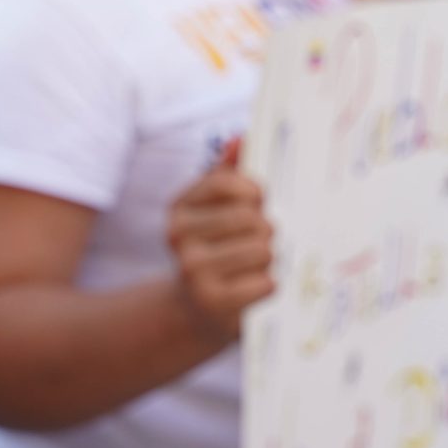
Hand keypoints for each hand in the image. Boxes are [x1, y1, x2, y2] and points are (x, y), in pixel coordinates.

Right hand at [166, 139, 275, 344]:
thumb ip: (229, 171)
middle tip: (260, 240)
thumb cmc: (217, 247)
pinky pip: (266, 282)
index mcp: (179, 207)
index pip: (224, 181)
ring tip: (255, 264)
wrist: (196, 309)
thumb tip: (241, 138)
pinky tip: (253, 287)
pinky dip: (270, 284)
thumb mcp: (216, 208)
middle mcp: (178, 236)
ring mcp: (192, 270)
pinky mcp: (213, 301)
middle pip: (250, 217)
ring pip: (262, 249)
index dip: (253, 190)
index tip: (259, 201)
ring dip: (270, 258)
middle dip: (266, 228)